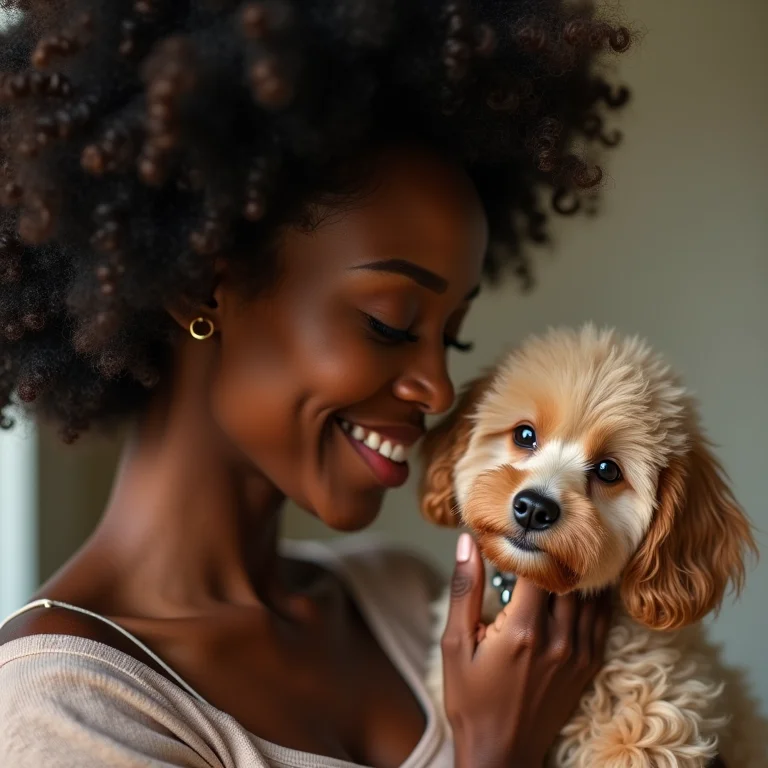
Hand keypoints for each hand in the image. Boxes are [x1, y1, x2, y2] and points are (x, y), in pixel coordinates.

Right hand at [442, 533, 611, 767]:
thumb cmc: (471, 699)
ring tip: (570, 543)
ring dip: (579, 569)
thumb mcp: (456, 644)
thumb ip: (465, 590)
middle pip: (568, 577)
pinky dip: (595, 595)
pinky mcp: (587, 665)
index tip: (524, 523)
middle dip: (558, 550)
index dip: (532, 540)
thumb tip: (467, 543)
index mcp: (522, 630)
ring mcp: (577, 653)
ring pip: (589, 595)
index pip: (538, 567)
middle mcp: (557, 638)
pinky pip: (601, 619)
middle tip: (550, 525)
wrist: (500, 754)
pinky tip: (587, 579)